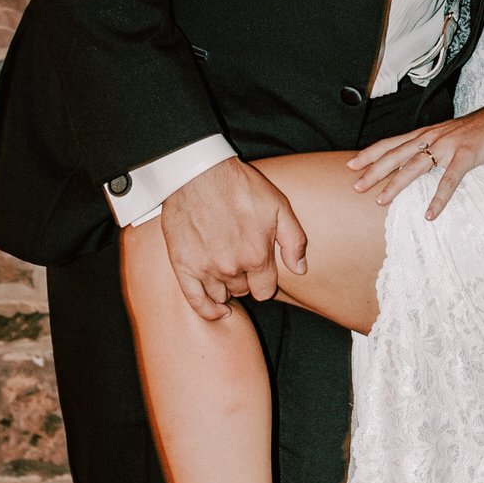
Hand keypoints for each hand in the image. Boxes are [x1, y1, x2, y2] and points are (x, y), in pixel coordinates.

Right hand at [156, 155, 306, 318]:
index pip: (266, 291)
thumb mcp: (279, 207)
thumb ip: (294, 241)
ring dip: (226, 287)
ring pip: (221, 295)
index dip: (265, 281)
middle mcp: (231, 268)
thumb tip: (300, 269)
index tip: (261, 270)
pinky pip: (196, 301)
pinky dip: (207, 309)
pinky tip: (216, 307)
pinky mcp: (183, 266)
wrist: (198, 173)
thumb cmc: (240, 187)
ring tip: (226, 270)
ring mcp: (205, 269)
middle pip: (244, 291)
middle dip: (246, 279)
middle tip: (240, 259)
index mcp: (257, 256)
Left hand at [349, 106, 483, 219]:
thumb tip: (415, 161)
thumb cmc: (478, 130)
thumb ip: (431, 146)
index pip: (392, 143)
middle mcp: (432, 137)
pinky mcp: (466, 155)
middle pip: (397, 155)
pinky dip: (439, 198)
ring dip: (396, 184)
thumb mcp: (448, 135)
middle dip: (374, 171)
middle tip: (356, 186)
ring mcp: (449, 146)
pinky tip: (430, 214)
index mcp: (427, 133)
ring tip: (381, 201)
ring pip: (415, 166)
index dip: (370, 154)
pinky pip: (449, 180)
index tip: (351, 165)